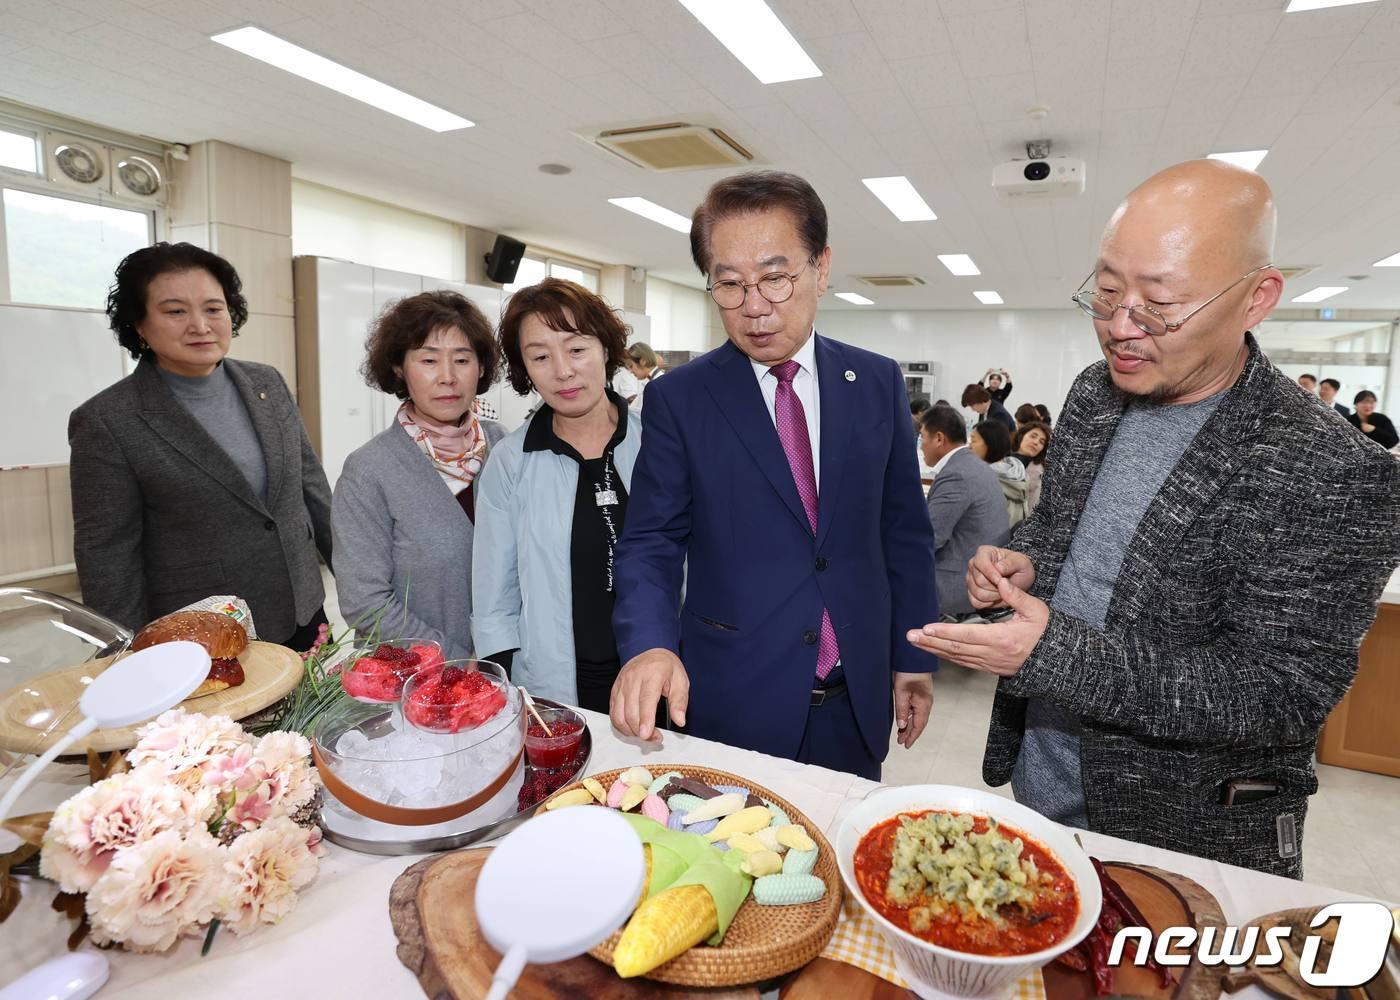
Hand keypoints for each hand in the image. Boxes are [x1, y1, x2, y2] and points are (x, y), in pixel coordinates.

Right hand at [610, 647, 688, 741]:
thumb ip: (680, 701)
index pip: (646, 699)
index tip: (646, 734)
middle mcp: (632, 678)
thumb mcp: (681, 680)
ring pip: (618, 714)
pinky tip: (633, 729)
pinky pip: (613, 713)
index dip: (645, 719)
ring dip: (630, 730)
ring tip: (644, 734)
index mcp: (652, 674)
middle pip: (630, 711)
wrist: (650, 650)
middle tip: (655, 738)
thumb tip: (680, 720)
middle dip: (640, 730)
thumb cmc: (666, 667)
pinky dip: (621, 725)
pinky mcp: (614, 691)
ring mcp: (621, 684)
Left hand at [892, 672, 933, 748]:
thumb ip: (901, 710)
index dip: (912, 736)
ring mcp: (924, 699)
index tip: (906, 745)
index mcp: (923, 704)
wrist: (914, 658)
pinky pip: (915, 710)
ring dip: (909, 725)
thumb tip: (902, 725)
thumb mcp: (901, 692)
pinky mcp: (920, 694)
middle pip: (918, 722)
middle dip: (910, 733)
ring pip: (916, 717)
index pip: (918, 725)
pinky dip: (909, 717)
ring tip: (900, 733)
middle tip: (901, 741)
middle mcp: (926, 703)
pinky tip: (904, 719)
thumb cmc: (909, 672)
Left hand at [907, 577, 1047, 675]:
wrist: (1055, 658)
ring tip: (915, 643)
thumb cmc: (1046, 631)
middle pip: (955, 649)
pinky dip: (947, 656)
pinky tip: (933, 650)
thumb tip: (1000, 581)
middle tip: (909, 636)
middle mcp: (992, 654)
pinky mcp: (989, 668)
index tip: (926, 628)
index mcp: (1002, 638)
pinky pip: (963, 662)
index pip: (967, 635)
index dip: (945, 632)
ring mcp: (990, 663)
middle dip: (930, 642)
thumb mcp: (1036, 610)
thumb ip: (1016, 596)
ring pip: (956, 657)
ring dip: (934, 650)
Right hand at [966, 546, 1035, 608]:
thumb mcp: (1021, 562)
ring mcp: (970, 579)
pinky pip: (976, 602)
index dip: (992, 574)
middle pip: (979, 581)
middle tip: (1007, 585)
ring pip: (978, 593)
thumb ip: (1010, 563)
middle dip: (996, 587)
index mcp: (983, 552)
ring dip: (994, 596)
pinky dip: (989, 603)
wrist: (1020, 580)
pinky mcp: (971, 593)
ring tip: (1003, 591)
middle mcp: (973, 565)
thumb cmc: (1019, 568)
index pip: (981, 563)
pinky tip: (996, 597)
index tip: (1002, 580)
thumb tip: (998, 568)